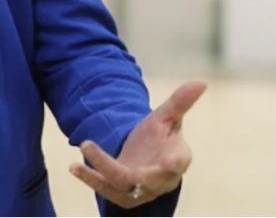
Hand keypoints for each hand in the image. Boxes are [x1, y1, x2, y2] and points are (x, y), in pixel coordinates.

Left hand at [69, 80, 205, 208]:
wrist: (146, 157)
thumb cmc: (160, 137)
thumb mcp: (167, 117)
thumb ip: (181, 102)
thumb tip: (201, 81)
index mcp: (176, 159)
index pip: (178, 164)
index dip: (174, 164)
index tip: (169, 162)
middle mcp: (160, 179)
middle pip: (146, 181)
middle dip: (125, 173)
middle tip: (100, 153)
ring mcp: (140, 189)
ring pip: (121, 188)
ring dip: (99, 176)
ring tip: (78, 160)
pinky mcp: (122, 193)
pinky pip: (106, 191)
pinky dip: (91, 180)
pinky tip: (73, 167)